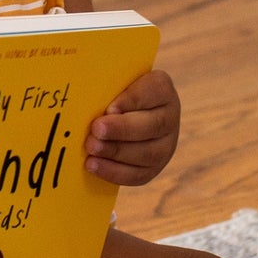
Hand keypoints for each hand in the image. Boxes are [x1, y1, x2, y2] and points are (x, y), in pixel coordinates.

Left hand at [84, 69, 179, 186]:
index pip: (154, 90)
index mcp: (161, 89)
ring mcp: (165, 145)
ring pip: (148, 153)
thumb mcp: (112, 82)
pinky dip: (114, 172)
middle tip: (96, 129)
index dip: (131, 100)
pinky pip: (138, 175)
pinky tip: (94, 165)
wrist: (118, 116)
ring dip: (116, 152)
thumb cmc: (110, 93)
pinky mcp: (153, 168)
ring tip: (92, 148)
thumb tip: (87, 91)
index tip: (109, 108)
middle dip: (122, 129)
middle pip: (153, 125)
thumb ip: (106, 85)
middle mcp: (170, 117)